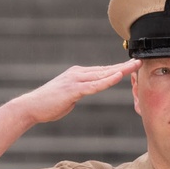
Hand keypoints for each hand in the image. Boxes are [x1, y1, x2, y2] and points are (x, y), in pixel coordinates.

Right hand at [16, 60, 140, 124]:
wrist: (30, 107)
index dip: (117, 68)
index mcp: (78, 74)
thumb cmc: (48, 104)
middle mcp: (78, 73)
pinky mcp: (73, 90)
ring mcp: (75, 80)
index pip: (102, 71)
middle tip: (140, 61)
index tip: (131, 66)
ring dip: (120, 70)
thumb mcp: (68, 97)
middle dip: (124, 66)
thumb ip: (79, 92)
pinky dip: (107, 81)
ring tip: (134, 65)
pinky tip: (118, 77)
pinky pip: (94, 85)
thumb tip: (86, 91)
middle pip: (106, 69)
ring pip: (103, 74)